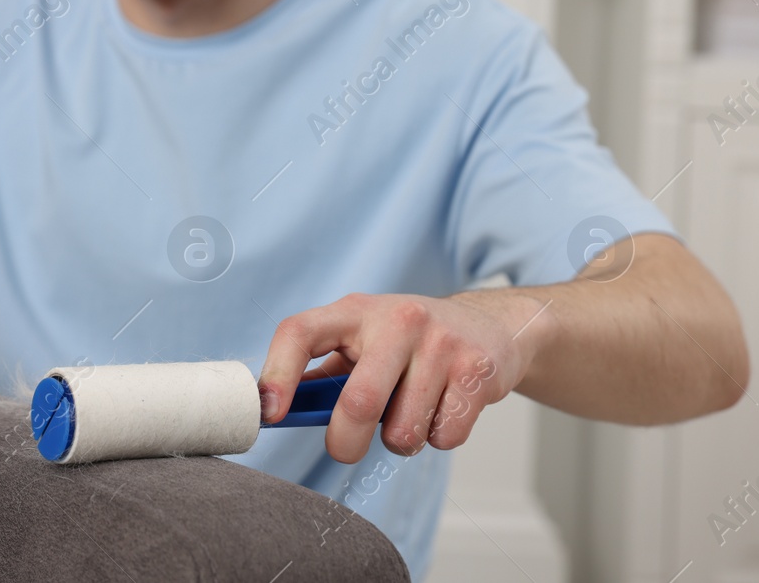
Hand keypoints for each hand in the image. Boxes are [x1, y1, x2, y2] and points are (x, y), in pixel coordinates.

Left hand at [257, 291, 548, 463]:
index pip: (300, 332)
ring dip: (399, 440)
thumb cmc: (407, 342)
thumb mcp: (360, 341)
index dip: (278, 374)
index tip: (270, 414)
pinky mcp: (476, 370)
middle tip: (345, 449)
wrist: (488, 325)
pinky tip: (441, 410)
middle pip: (359, 402)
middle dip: (345, 442)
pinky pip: (443, 436)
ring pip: (403, 431)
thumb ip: (321, 375)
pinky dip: (436, 438)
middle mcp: (398, 319)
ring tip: (407, 415)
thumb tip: (274, 413)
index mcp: (353, 311)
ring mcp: (441, 342)